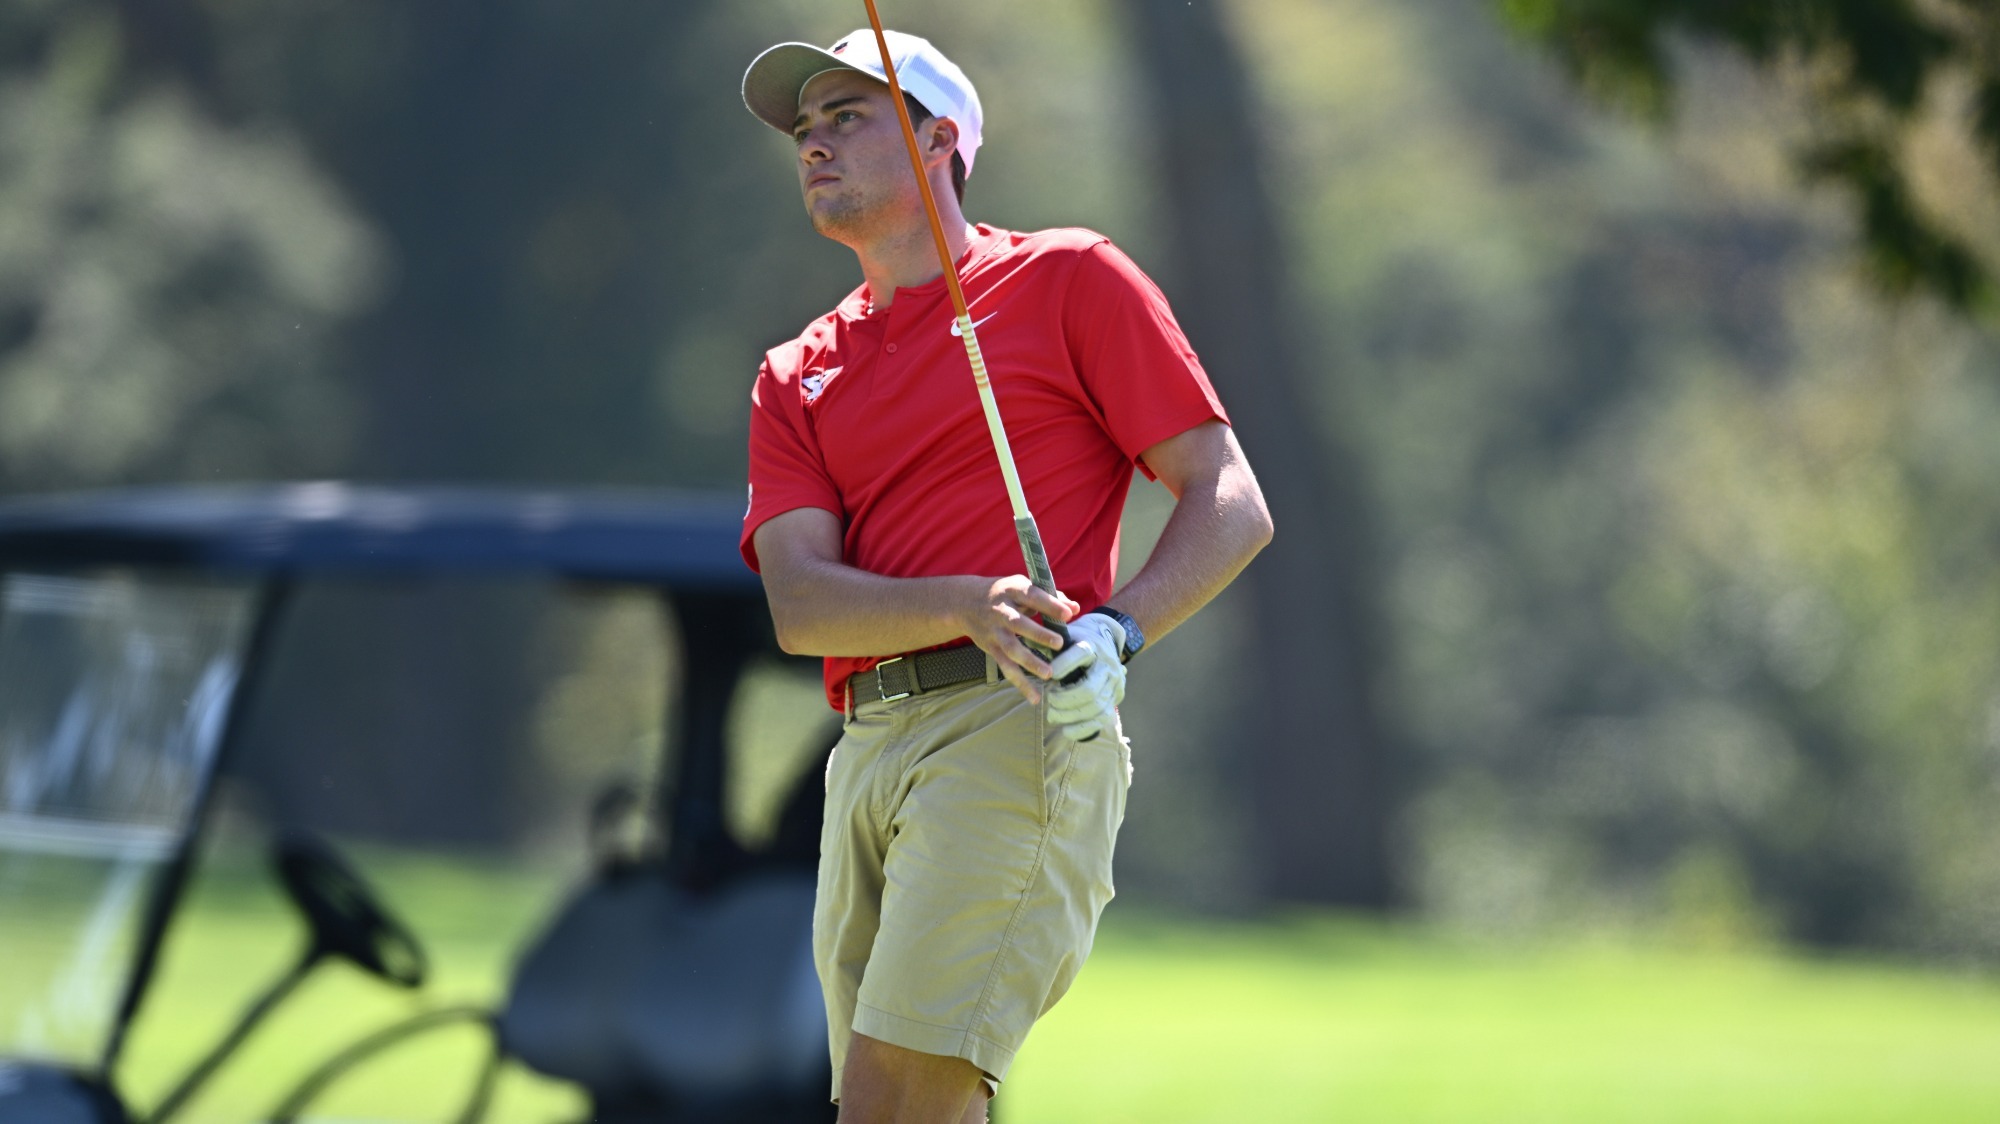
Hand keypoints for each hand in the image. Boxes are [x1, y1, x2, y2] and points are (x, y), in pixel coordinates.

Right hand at [956, 575, 1077, 702]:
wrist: (965, 603)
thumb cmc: (1004, 594)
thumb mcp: (1022, 587)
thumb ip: (1050, 597)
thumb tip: (1075, 609)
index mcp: (1012, 591)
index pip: (1032, 596)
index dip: (1049, 605)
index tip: (1068, 614)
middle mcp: (1001, 611)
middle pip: (1018, 624)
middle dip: (1038, 634)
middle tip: (1059, 643)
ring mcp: (995, 632)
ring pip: (1011, 648)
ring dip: (1029, 662)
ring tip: (1048, 674)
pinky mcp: (991, 648)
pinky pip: (1006, 667)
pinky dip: (1020, 683)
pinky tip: (1034, 697)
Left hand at [1045, 612, 1126, 742]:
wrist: (1104, 642)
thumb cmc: (1076, 641)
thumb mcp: (1064, 635)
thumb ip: (1047, 642)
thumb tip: (1027, 647)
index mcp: (1093, 646)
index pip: (1081, 654)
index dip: (1063, 666)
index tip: (1048, 676)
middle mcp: (1107, 665)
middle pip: (1089, 689)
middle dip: (1065, 699)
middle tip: (1049, 700)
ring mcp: (1114, 684)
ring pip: (1095, 706)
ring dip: (1070, 715)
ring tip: (1052, 715)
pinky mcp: (1115, 698)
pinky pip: (1102, 718)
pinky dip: (1084, 728)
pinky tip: (1066, 731)